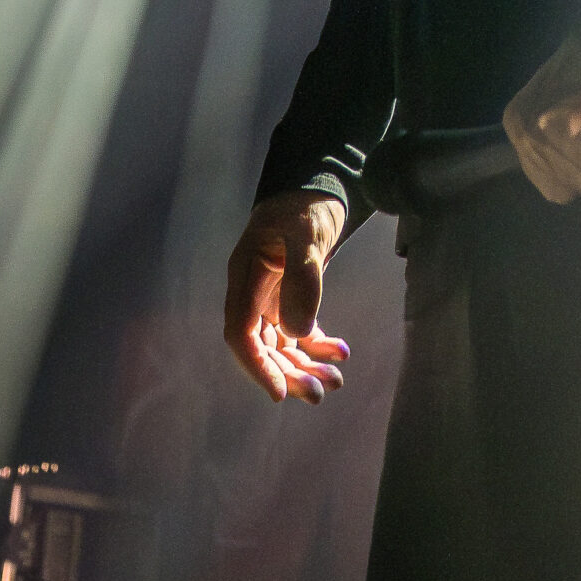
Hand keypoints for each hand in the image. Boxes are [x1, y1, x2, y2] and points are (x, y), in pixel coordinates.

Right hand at [224, 191, 349, 403]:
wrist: (318, 187)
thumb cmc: (306, 205)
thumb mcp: (307, 233)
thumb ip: (302, 278)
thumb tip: (296, 331)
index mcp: (245, 275)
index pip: (240, 332)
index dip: (257, 365)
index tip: (280, 391)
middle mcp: (253, 290)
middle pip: (262, 345)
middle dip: (288, 372)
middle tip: (319, 394)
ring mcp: (272, 295)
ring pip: (282, 343)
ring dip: (305, 365)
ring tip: (335, 381)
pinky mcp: (291, 296)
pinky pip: (299, 331)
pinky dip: (317, 345)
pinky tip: (340, 352)